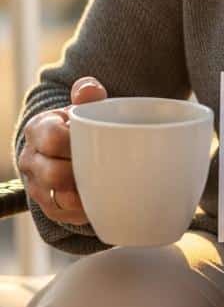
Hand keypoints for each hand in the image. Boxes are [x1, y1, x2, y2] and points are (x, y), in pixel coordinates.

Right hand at [17, 76, 107, 225]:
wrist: (72, 147)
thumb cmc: (82, 124)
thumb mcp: (85, 105)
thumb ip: (88, 93)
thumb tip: (89, 90)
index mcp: (39, 129)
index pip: (52, 138)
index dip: (75, 143)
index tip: (97, 141)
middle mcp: (32, 159)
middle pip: (53, 174)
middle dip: (81, 173)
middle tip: (108, 166)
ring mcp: (37, 185)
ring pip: (59, 199)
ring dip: (83, 196)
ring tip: (106, 186)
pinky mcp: (49, 206)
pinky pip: (65, 215)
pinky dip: (84, 211)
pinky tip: (101, 200)